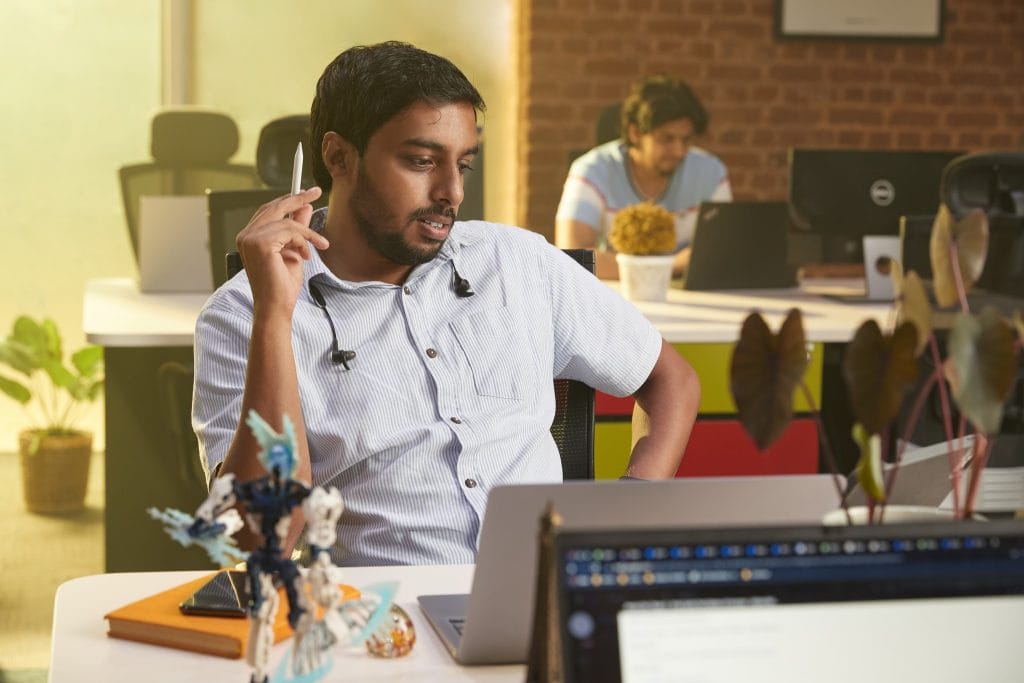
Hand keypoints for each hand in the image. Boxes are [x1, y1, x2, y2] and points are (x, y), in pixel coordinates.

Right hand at [235, 187, 328, 317]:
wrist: (276, 307)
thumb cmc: (282, 286)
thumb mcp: (294, 251)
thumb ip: (297, 229)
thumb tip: (304, 207)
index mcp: (250, 237)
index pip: (269, 211)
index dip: (287, 200)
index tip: (305, 194)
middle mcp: (246, 236)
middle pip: (274, 207)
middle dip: (297, 198)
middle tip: (316, 192)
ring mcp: (250, 238)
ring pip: (286, 220)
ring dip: (307, 233)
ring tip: (317, 246)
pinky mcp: (260, 243)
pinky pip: (290, 231)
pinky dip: (304, 241)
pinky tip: (306, 256)